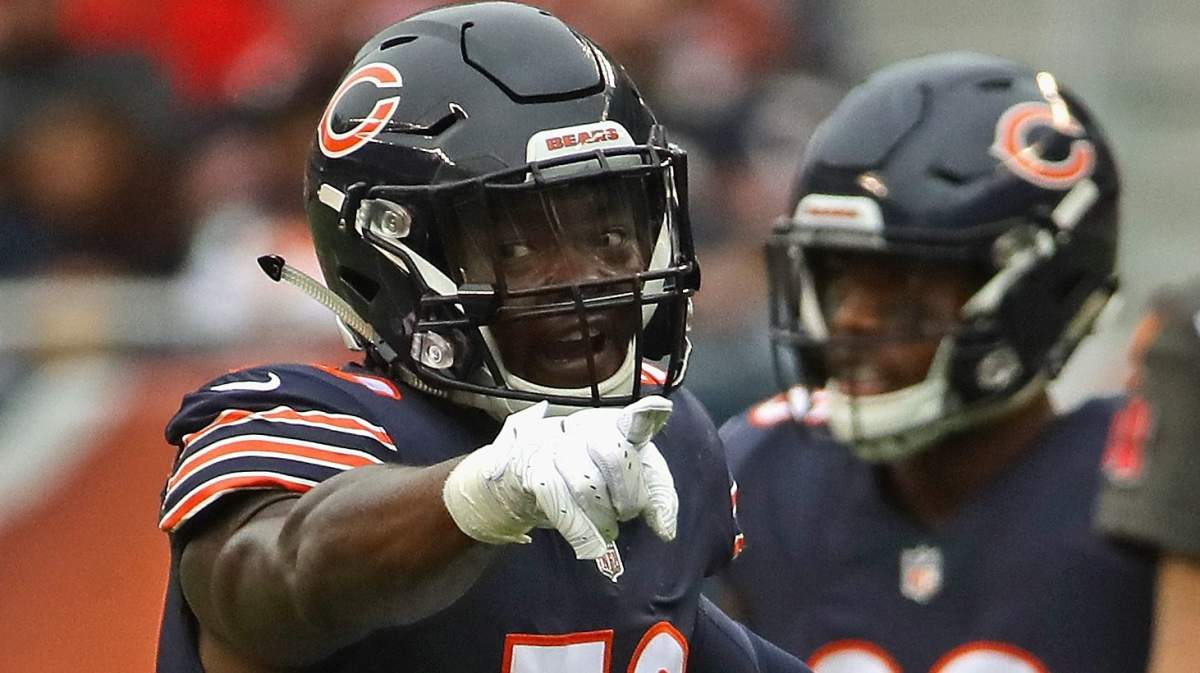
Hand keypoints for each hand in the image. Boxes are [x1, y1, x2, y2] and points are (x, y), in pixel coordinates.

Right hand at [442, 396, 677, 558]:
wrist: (513, 484)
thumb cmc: (577, 479)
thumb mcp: (617, 482)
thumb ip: (652, 495)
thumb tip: (666, 530)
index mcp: (610, 425)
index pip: (631, 420)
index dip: (644, 416)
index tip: (659, 410)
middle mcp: (581, 428)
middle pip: (613, 454)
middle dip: (630, 495)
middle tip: (627, 514)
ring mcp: (552, 446)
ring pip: (585, 483)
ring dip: (603, 519)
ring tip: (606, 530)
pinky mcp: (531, 472)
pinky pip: (558, 503)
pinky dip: (580, 531)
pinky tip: (589, 546)